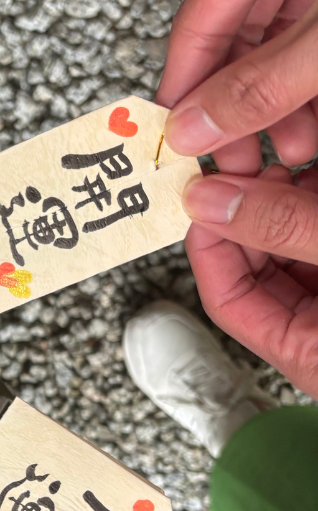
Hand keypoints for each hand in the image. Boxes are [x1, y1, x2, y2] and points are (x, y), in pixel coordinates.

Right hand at [157, 0, 317, 173]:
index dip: (184, 90)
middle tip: (240, 156)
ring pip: (289, 35)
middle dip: (244, 104)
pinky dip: (316, 74)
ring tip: (294, 145)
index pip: (199, 23)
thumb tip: (199, 128)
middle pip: (243, 34)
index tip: (177, 143)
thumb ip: (268, 80)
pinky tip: (316, 115)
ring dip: (287, 96)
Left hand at [182, 163, 317, 398]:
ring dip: (288, 200)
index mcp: (307, 353)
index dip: (210, 243)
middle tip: (248, 162)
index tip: (203, 194)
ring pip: (297, 245)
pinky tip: (314, 168)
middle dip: (251, 210)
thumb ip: (286, 230)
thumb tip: (212, 200)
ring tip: (288, 157)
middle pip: (262, 266)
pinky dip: (316, 202)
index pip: (228, 299)